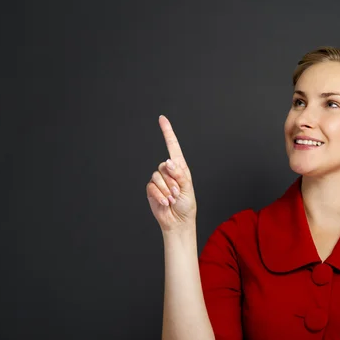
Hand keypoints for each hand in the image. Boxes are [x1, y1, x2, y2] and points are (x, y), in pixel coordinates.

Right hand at [146, 115, 196, 233]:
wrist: (178, 221)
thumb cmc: (186, 205)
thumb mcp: (187, 188)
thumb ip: (179, 174)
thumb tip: (168, 161)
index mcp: (180, 168)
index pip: (172, 146)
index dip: (167, 132)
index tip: (162, 119)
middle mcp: (168, 171)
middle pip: (164, 166)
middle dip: (172, 181)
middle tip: (178, 193)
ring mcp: (159, 180)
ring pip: (157, 177)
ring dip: (166, 190)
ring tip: (172, 199)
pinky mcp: (151, 189)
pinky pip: (151, 186)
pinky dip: (159, 195)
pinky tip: (165, 202)